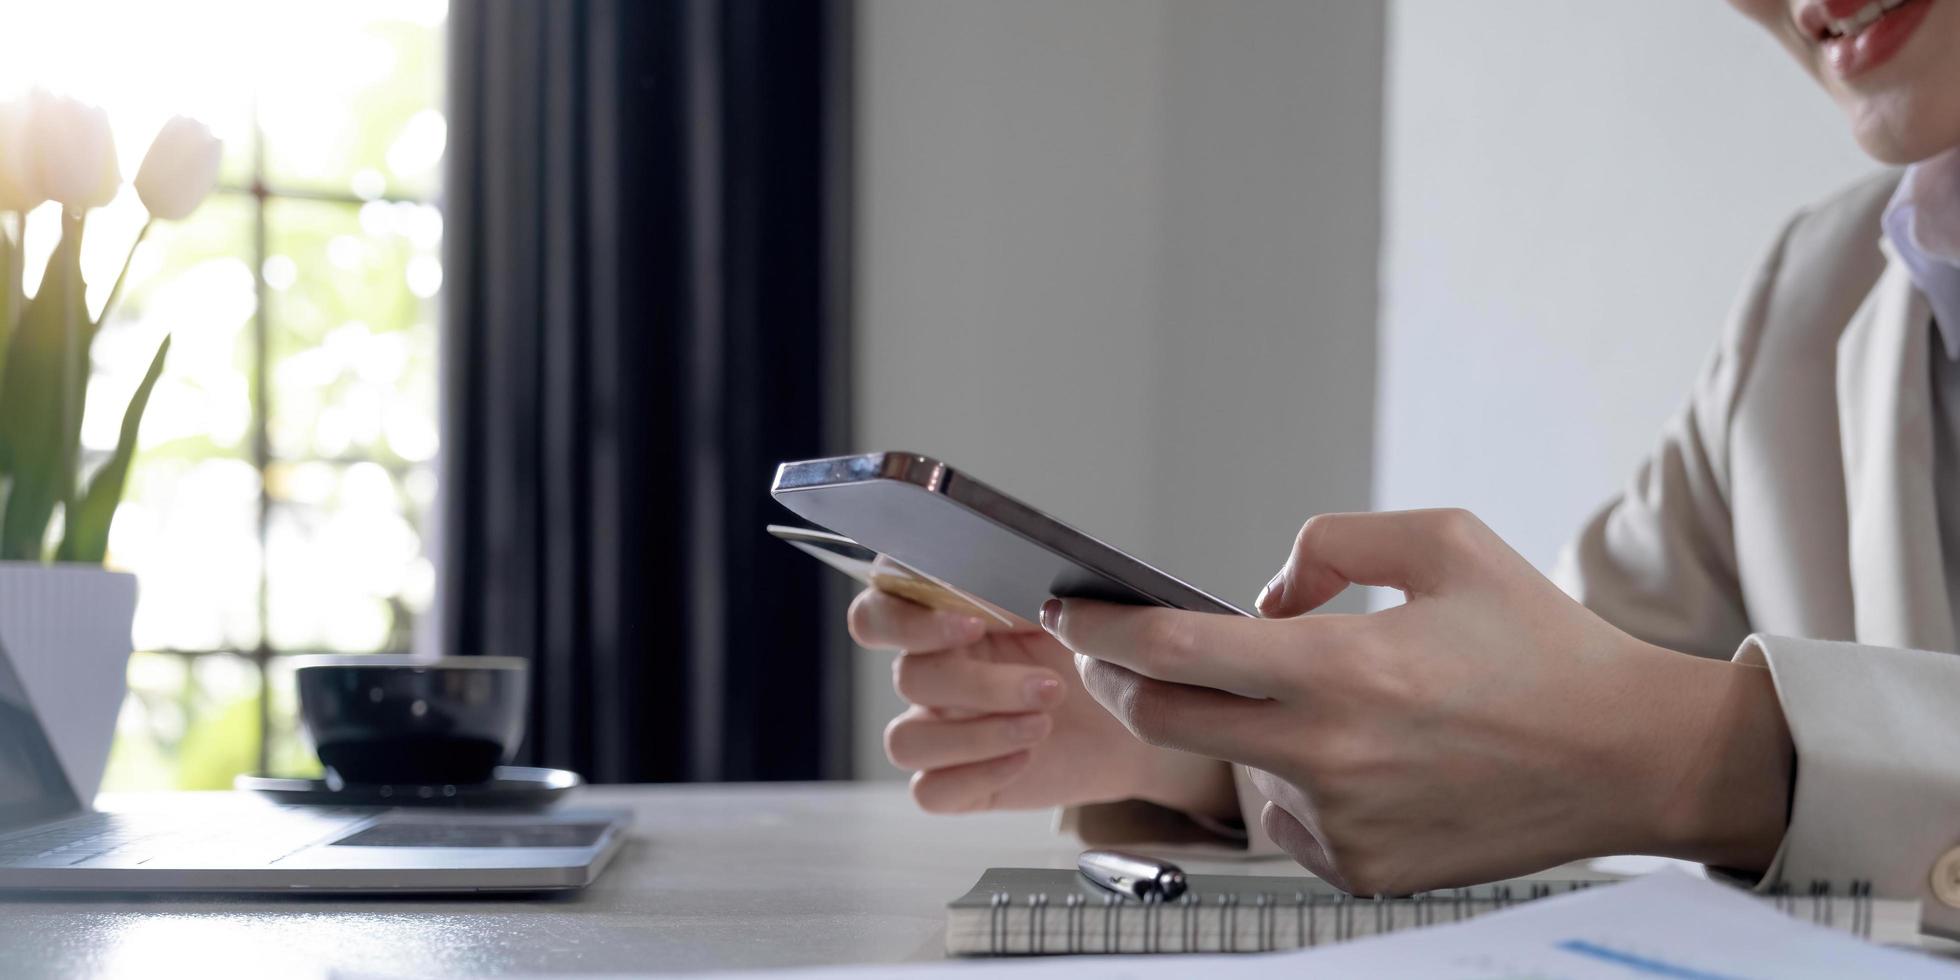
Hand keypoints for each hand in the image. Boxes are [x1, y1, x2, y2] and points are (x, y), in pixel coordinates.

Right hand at [848, 588, 1234, 816]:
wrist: (1132, 716)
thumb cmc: (1092, 653)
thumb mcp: (1067, 611)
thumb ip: (1024, 592)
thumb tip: (1001, 594)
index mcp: (942, 617)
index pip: (877, 613)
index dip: (909, 621)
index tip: (975, 624)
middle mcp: (931, 671)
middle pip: (906, 677)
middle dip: (980, 685)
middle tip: (1047, 685)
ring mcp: (939, 728)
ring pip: (905, 740)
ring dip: (977, 735)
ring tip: (1045, 723)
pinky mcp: (957, 780)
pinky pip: (929, 790)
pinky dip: (978, 774)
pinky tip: (1026, 757)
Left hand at [1043, 509, 1793, 894]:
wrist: (1628, 757)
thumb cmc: (1541, 644)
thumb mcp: (1443, 540)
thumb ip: (1328, 543)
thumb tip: (1257, 594)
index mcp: (1343, 666)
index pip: (1174, 649)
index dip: (1103, 627)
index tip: (1067, 611)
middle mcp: (1329, 754)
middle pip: (1162, 723)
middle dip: (1117, 682)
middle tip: (1112, 652)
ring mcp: (1341, 823)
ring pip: (1230, 768)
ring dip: (1233, 728)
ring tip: (1314, 699)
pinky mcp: (1360, 870)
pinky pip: (1285, 819)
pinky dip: (1292, 778)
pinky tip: (1358, 756)